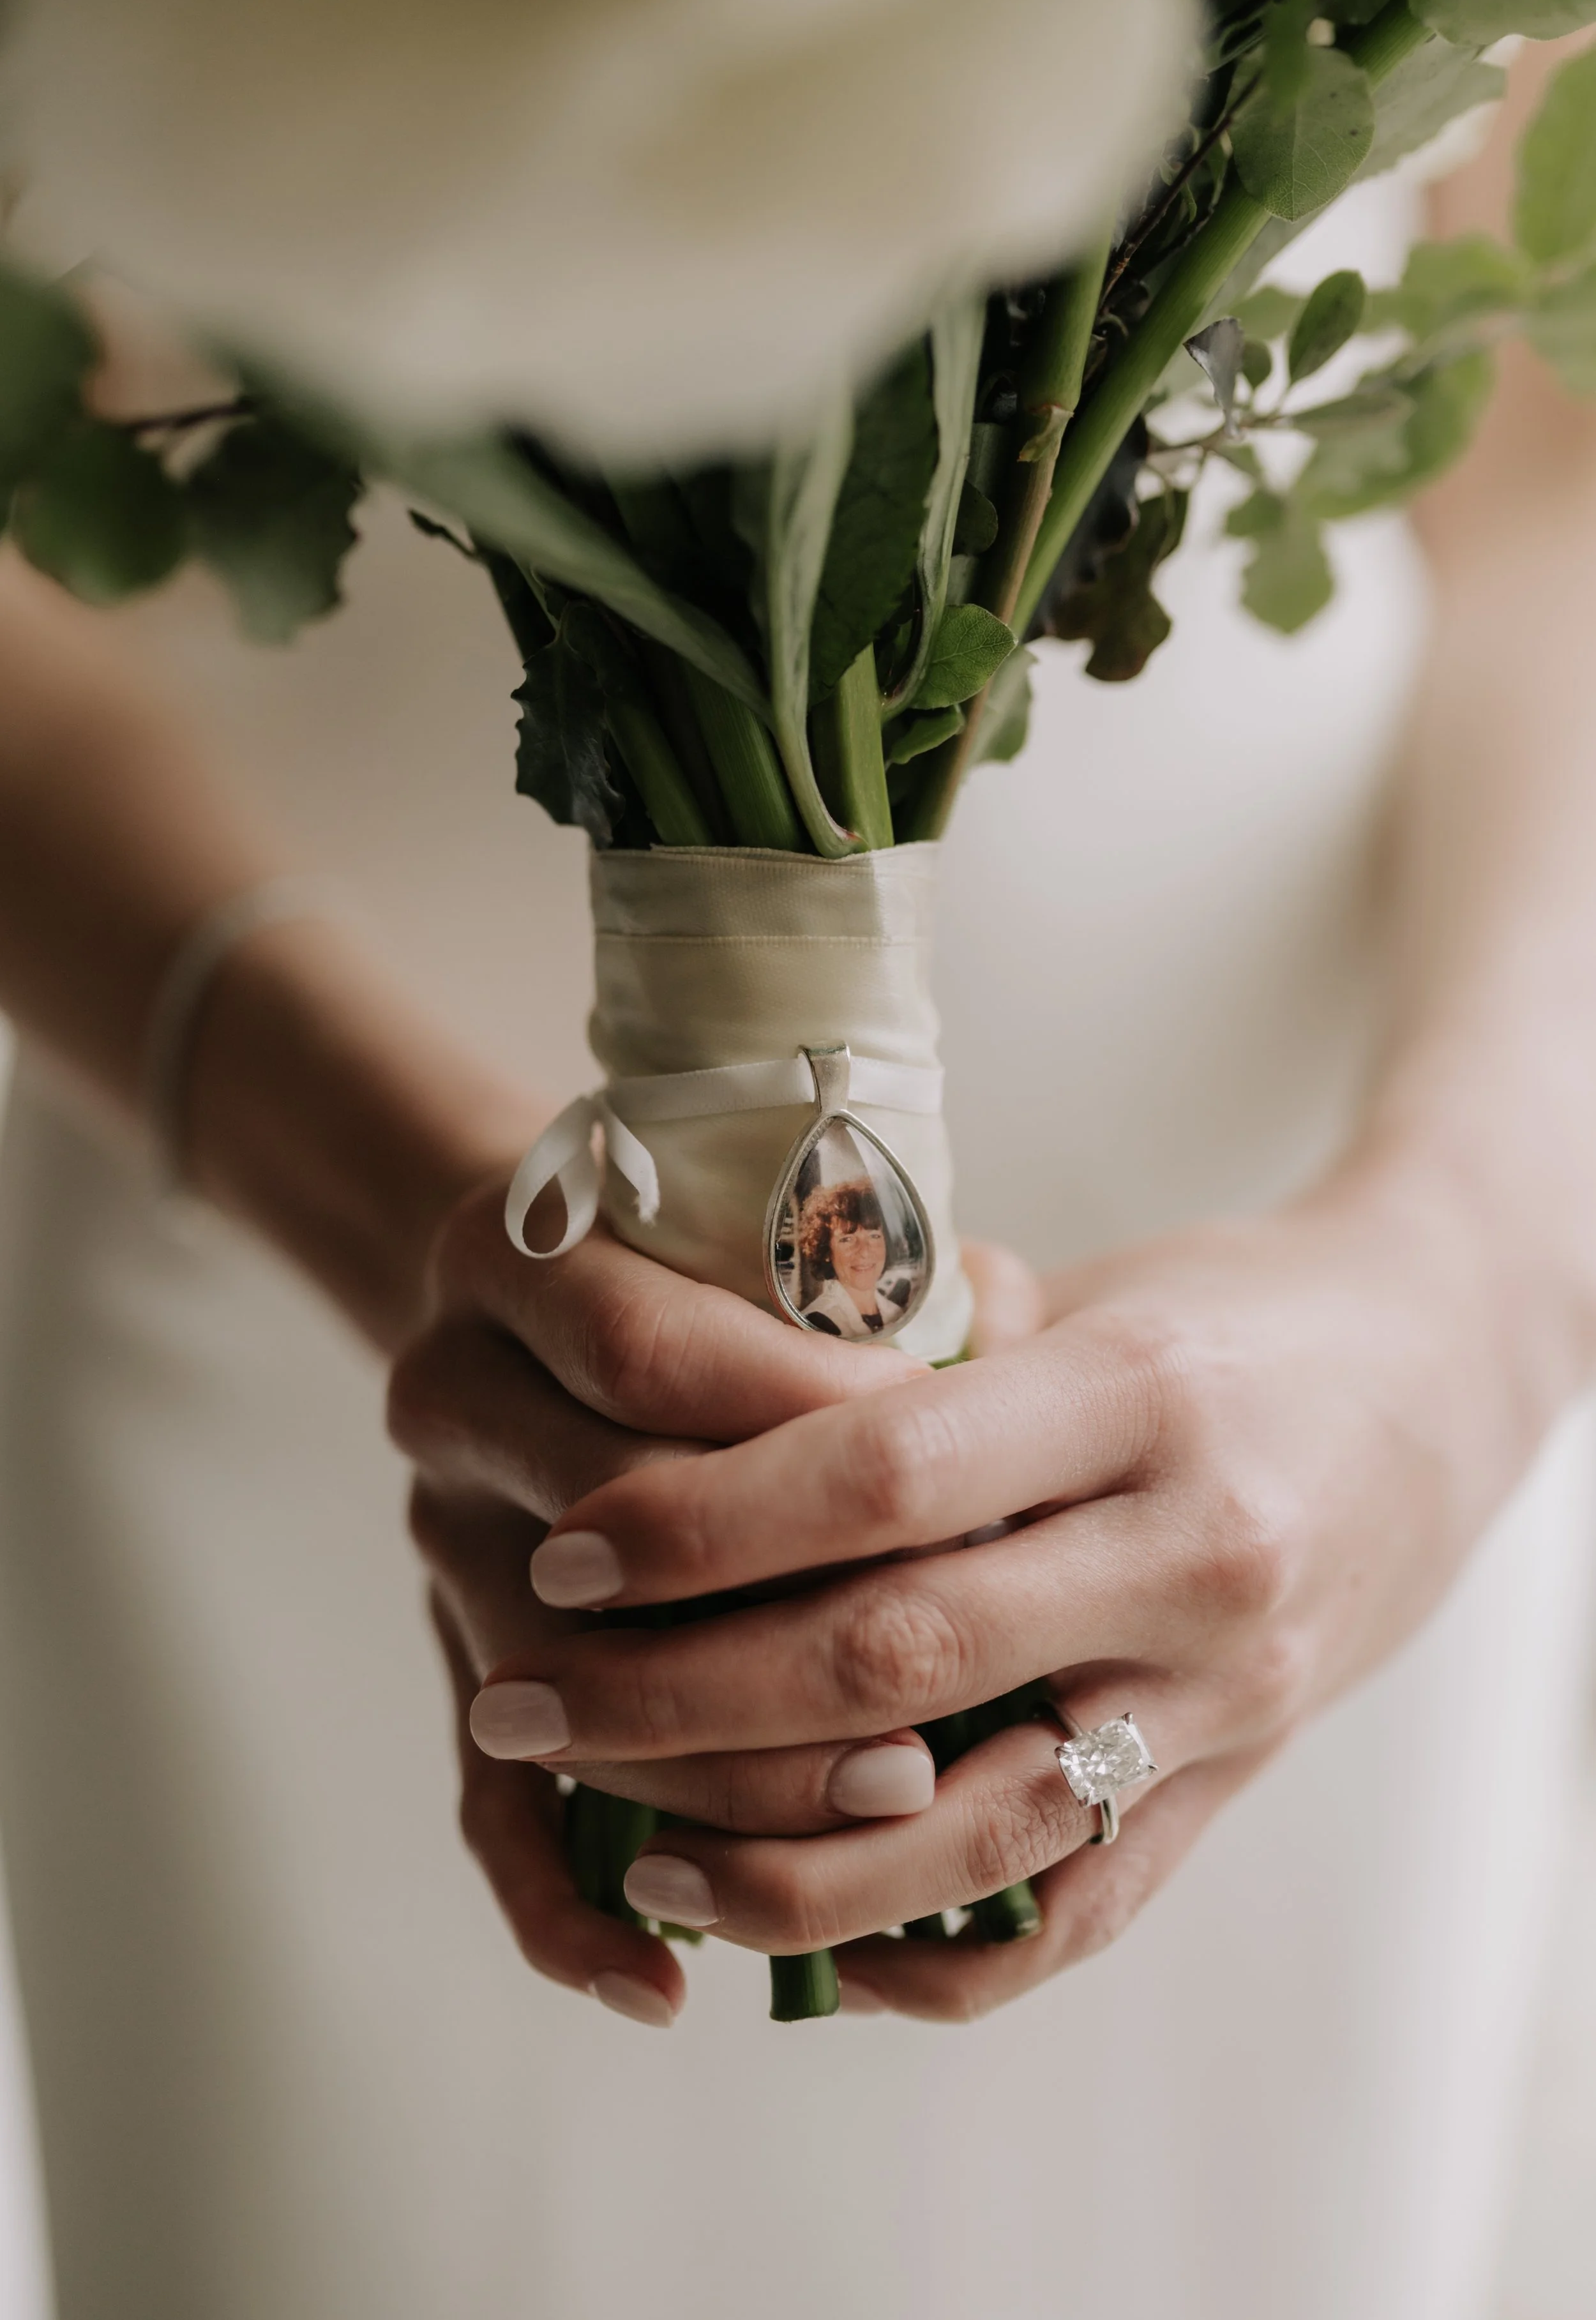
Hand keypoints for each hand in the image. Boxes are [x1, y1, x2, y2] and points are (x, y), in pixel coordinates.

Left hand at [474, 1157, 1565, 2020]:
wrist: (1446, 1378)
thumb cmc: (1238, 1314)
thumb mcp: (1094, 1285)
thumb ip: (926, 1345)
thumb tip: (726, 1389)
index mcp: (1137, 1395)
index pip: (882, 1475)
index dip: (704, 1523)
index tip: (569, 1544)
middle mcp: (1191, 1556)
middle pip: (895, 1661)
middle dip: (678, 1694)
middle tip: (521, 1697)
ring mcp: (1225, 1693)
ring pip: (975, 1831)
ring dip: (777, 1863)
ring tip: (630, 1849)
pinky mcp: (1237, 1781)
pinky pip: (1076, 1913)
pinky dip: (932, 1953)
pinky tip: (809, 1941)